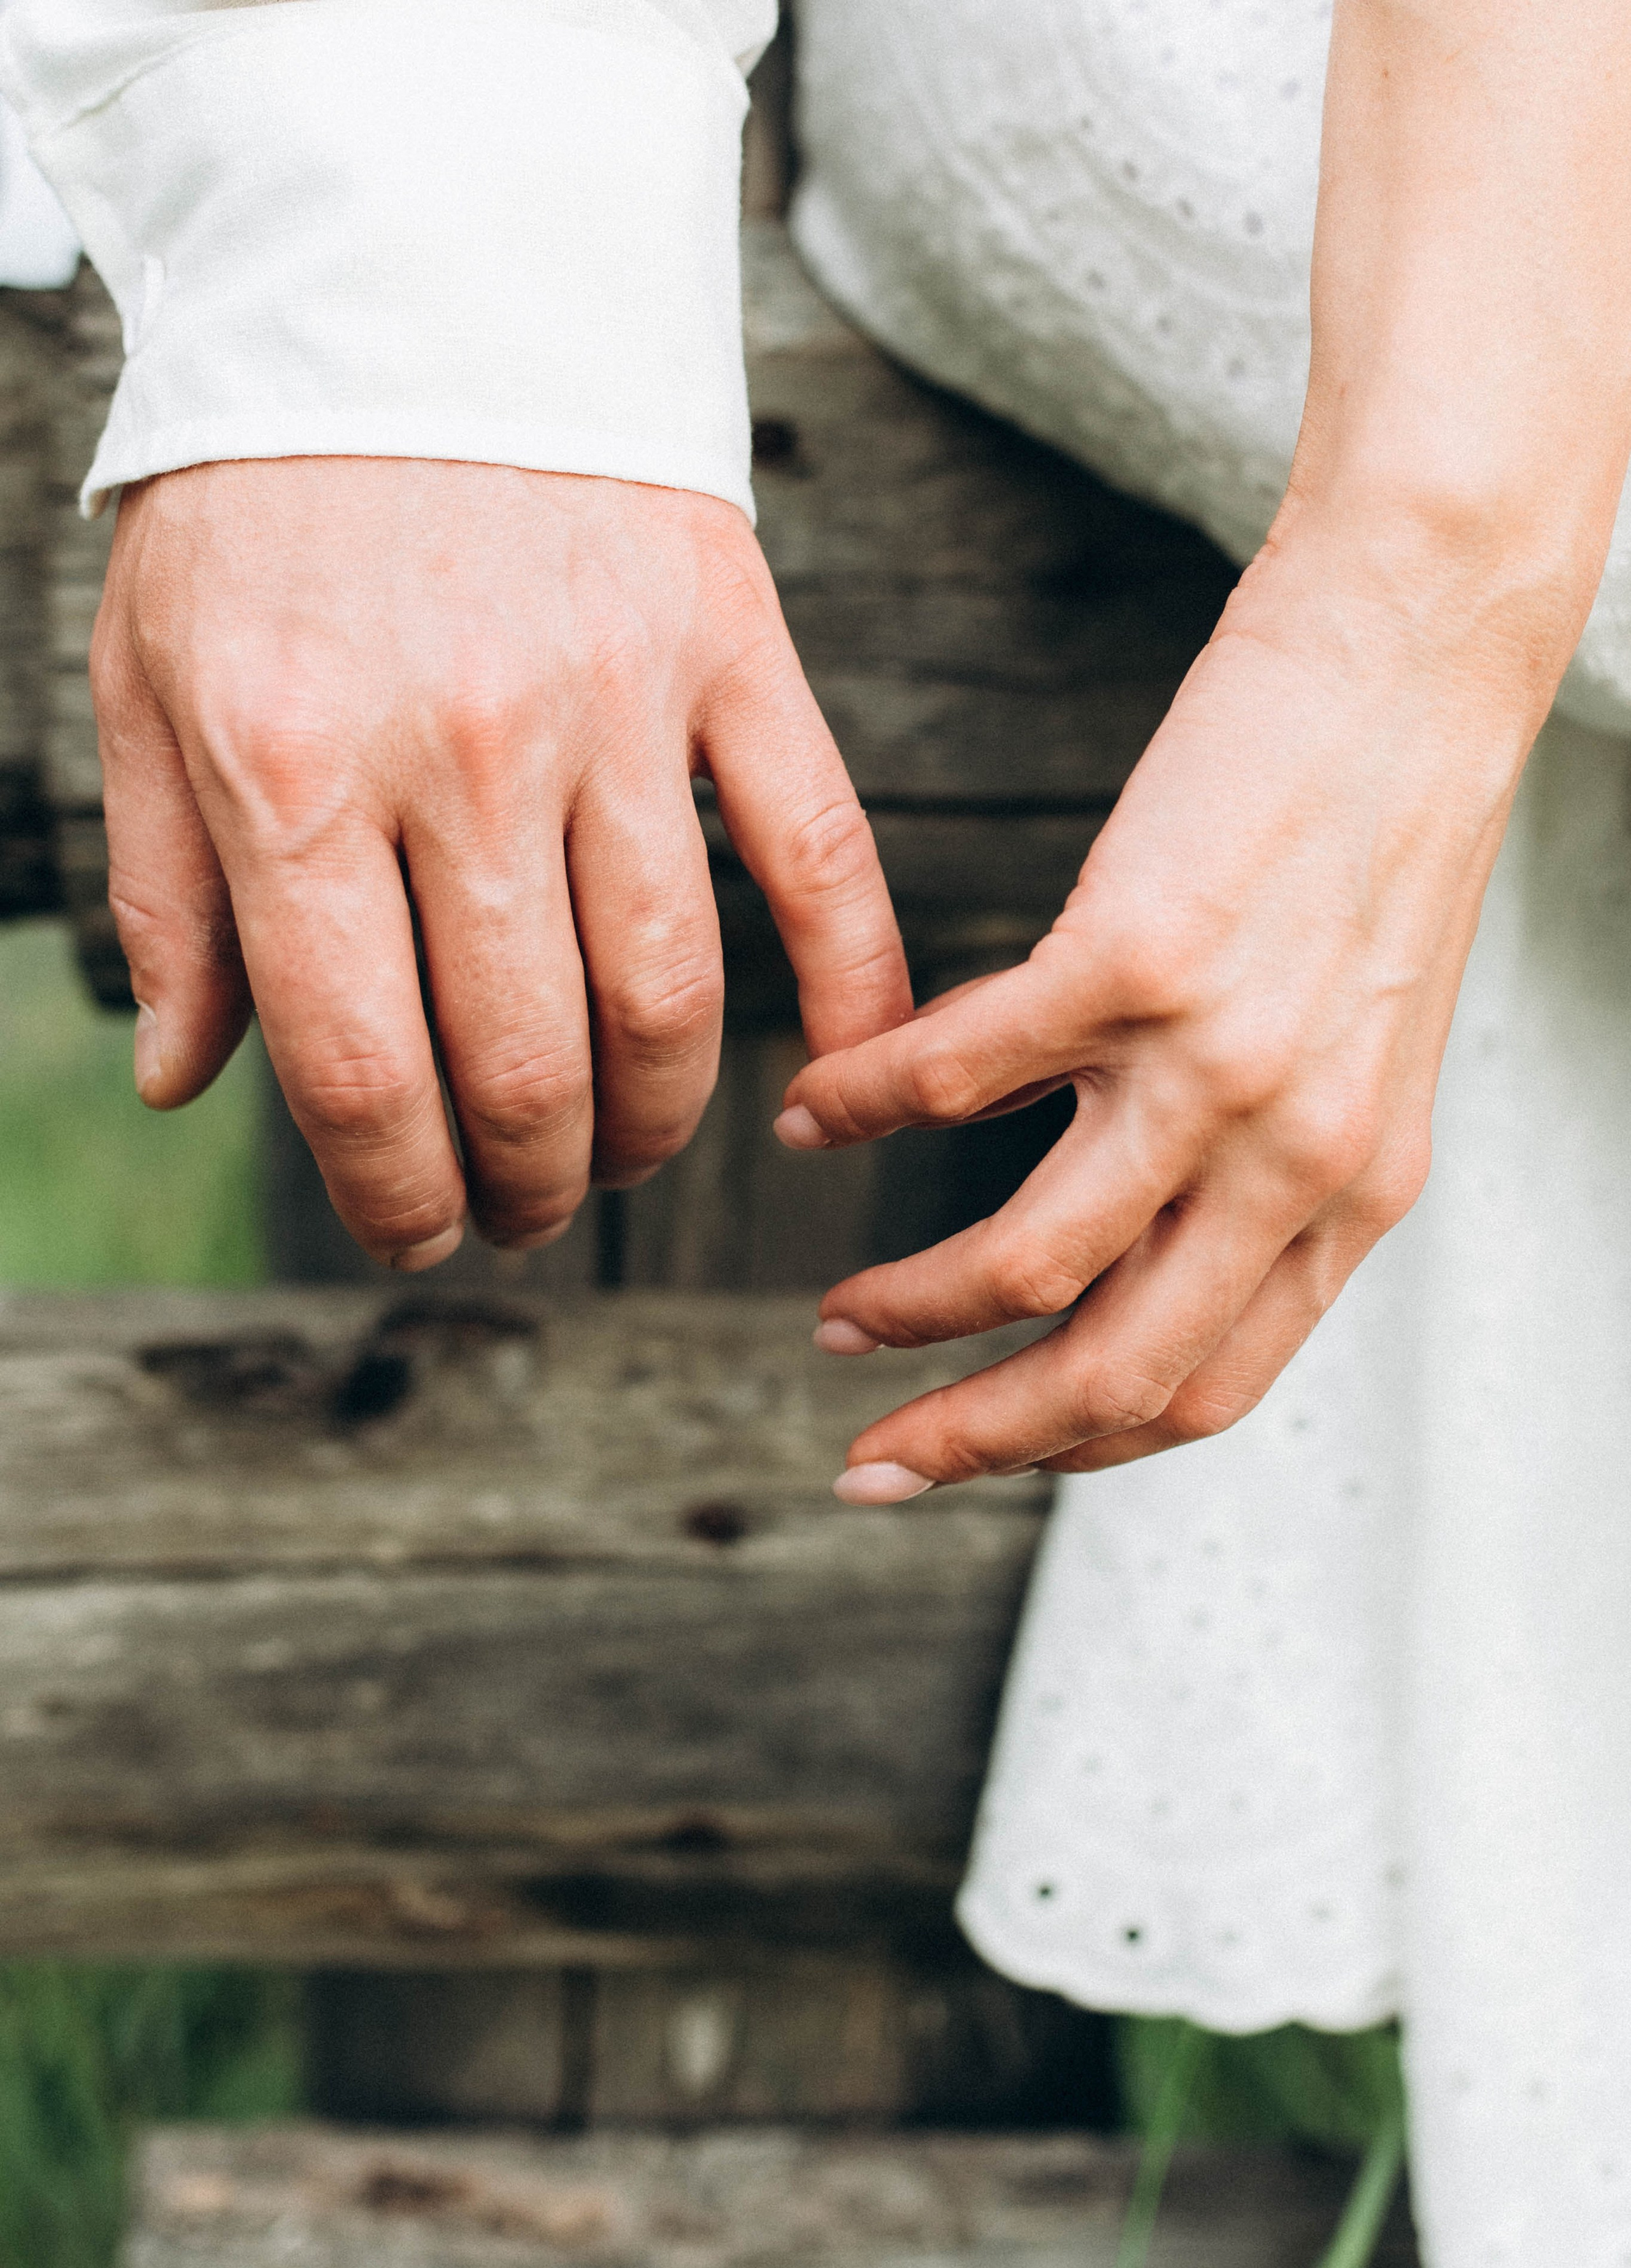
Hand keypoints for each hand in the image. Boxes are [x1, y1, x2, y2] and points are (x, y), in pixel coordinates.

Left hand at [92, 458, 910, 1266]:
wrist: (406, 271)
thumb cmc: (261, 498)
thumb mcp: (146, 682)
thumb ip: (163, 894)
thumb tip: (185, 1081)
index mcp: (294, 768)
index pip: (362, 1069)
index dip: (394, 1197)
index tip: (416, 1235)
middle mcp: (463, 749)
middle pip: (524, 1063)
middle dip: (523, 1186)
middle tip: (519, 1212)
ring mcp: (615, 700)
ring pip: (668, 996)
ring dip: (650, 1125)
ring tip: (620, 1157)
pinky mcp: (730, 650)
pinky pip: (819, 852)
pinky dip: (854, 981)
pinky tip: (846, 1067)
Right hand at [778, 531, 1559, 1499]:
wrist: (1421, 650)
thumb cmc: (1371, 835)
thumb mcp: (1350, 1046)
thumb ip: (1262, 1163)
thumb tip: (1123, 1238)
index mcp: (1353, 1193)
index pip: (1203, 1389)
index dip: (1067, 1451)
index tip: (968, 1456)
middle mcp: (1298, 1156)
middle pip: (1114, 1374)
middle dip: (973, 1442)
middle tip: (870, 1459)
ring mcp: (1218, 1064)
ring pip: (1030, 1263)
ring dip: (910, 1309)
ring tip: (835, 1311)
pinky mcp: (1137, 956)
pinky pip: (955, 1078)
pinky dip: (863, 1105)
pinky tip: (810, 1109)